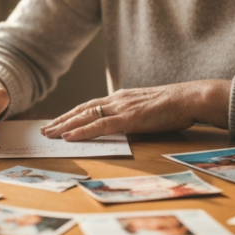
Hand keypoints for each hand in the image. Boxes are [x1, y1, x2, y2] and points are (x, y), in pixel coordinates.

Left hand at [40, 80, 230, 140]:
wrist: (189, 98)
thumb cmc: (174, 106)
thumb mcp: (147, 109)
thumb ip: (132, 115)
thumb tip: (124, 125)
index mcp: (121, 98)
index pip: (90, 105)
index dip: (72, 114)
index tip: (58, 121)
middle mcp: (116, 100)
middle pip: (82, 110)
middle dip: (62, 120)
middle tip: (44, 129)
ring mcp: (121, 108)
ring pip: (85, 117)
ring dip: (65, 125)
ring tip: (49, 133)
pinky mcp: (128, 118)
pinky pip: (100, 125)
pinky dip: (82, 131)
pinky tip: (68, 136)